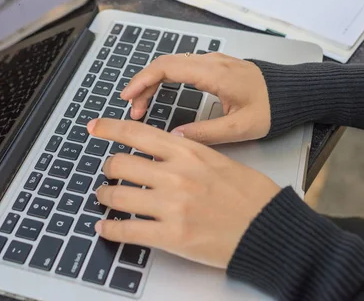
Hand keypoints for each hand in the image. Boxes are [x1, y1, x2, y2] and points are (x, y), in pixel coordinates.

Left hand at [87, 118, 279, 267]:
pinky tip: (105, 228)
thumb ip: (187, 154)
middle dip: (108, 168)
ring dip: (105, 196)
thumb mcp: (219, 161)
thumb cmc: (251, 196)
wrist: (269, 229)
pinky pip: (127, 231)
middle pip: (120, 164)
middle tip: (108, 173)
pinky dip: (110, 229)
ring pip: (117, 196)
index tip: (94, 127)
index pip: (138, 133)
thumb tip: (162, 149)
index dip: (110, 128)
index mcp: (188, 153)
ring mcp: (172, 206)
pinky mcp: (172, 236)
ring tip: (105, 198)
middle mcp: (176, 175)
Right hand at [121, 53, 270, 144]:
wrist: (295, 91)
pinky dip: (165, 80)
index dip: (143, 81)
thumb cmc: (273, 108)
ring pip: (172, 65)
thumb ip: (206, 133)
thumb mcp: (240, 127)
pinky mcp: (215, 66)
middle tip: (132, 110)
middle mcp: (211, 62)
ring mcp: (213, 61)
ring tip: (142, 106)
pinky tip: (160, 95)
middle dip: (143, 85)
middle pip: (164, 64)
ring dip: (153, 83)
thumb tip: (175, 139)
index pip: (167, 68)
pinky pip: (182, 67)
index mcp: (214, 73)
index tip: (128, 97)